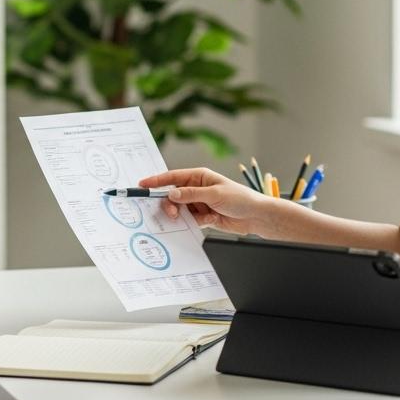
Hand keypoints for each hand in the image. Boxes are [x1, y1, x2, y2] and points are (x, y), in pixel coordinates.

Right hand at [139, 167, 289, 237]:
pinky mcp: (202, 216)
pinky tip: (209, 220)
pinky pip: (189, 220)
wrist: (256, 217)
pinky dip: (196, 222)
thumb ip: (191, 195)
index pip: (173, 177)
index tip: (143, 185)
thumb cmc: (240, 199)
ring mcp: (199, 203)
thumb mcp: (215, 194)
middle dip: (171, 204)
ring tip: (199, 218)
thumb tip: (172, 194)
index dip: (157, 181)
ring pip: (179, 209)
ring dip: (185, 215)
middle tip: (174, 213)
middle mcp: (197, 189)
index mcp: (199, 176)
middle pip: (173, 195)